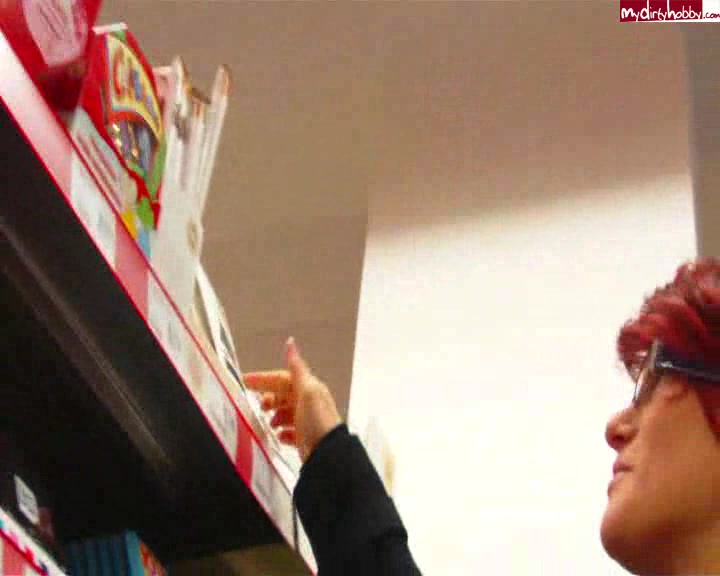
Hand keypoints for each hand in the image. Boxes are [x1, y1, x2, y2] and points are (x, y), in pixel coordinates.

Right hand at [243, 338, 341, 462]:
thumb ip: (297, 368)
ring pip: (284, 413)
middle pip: (282, 395)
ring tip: (269, 422)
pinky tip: (278, 436)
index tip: (245, 381)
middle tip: (259, 405)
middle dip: (268, 398)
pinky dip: (281, 433)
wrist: (328, 454)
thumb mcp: (307, 391)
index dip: (263, 379)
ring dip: (274, 416)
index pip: (281, 378)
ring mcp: (306, 421)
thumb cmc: (318, 422)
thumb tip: (291, 344)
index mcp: (308, 388)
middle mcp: (308, 403)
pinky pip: (288, 433)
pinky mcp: (304, 439)